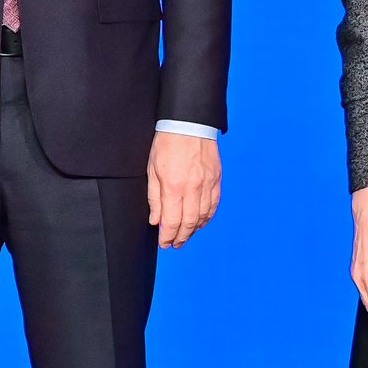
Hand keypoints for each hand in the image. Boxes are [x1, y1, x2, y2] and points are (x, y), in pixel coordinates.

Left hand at [147, 131, 221, 247]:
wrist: (189, 123)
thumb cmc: (167, 143)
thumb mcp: (152, 169)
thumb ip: (154, 198)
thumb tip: (156, 220)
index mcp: (173, 187)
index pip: (171, 221)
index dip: (167, 236)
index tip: (164, 243)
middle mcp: (192, 188)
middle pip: (189, 223)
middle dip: (180, 237)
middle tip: (174, 244)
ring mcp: (207, 184)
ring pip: (203, 216)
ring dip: (194, 229)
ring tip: (185, 235)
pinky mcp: (216, 179)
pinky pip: (213, 204)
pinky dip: (207, 216)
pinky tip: (200, 221)